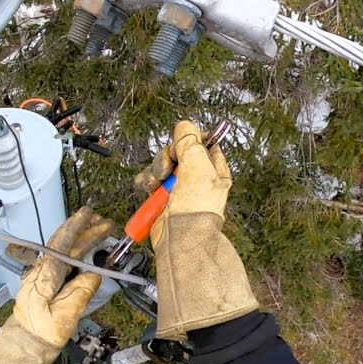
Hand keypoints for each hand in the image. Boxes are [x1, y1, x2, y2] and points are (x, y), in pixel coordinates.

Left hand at [0, 208, 111, 363]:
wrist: (26, 346)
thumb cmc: (42, 333)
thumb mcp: (66, 315)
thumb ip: (81, 292)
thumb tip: (95, 274)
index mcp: (45, 274)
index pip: (63, 242)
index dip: (78, 227)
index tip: (91, 215)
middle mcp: (42, 270)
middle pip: (64, 242)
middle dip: (84, 229)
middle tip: (104, 222)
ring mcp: (42, 275)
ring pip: (64, 250)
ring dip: (81, 239)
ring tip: (99, 232)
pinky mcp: (45, 283)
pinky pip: (63, 260)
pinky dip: (76, 251)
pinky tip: (86, 252)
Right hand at [134, 121, 257, 339]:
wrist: (180, 239)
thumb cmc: (195, 209)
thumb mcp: (198, 167)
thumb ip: (190, 142)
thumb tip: (185, 124)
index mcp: (214, 171)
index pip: (202, 144)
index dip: (190, 141)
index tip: (183, 146)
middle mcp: (197, 179)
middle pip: (177, 152)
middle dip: (168, 158)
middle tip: (168, 169)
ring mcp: (179, 189)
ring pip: (161, 165)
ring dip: (156, 171)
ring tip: (159, 184)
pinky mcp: (162, 199)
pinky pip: (150, 180)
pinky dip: (147, 183)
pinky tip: (150, 190)